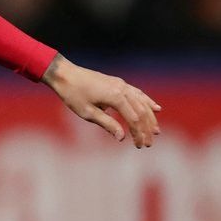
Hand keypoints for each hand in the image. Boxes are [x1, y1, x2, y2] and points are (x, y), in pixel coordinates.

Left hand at [44, 56, 161, 147]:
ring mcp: (122, 84)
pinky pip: (137, 93)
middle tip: (149, 143)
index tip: (140, 146)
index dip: (138, 133)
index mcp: (115, 97)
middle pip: (141, 111)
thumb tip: (122, 138)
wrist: (65, 74)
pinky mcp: (118, 83)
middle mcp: (122, 89)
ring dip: (150, 117)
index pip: (134, 119)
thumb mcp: (87, 113)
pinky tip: (155, 108)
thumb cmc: (73, 94)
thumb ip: (107, 124)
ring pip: (142, 102)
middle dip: (146, 129)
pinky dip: (147, 102)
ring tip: (156, 130)